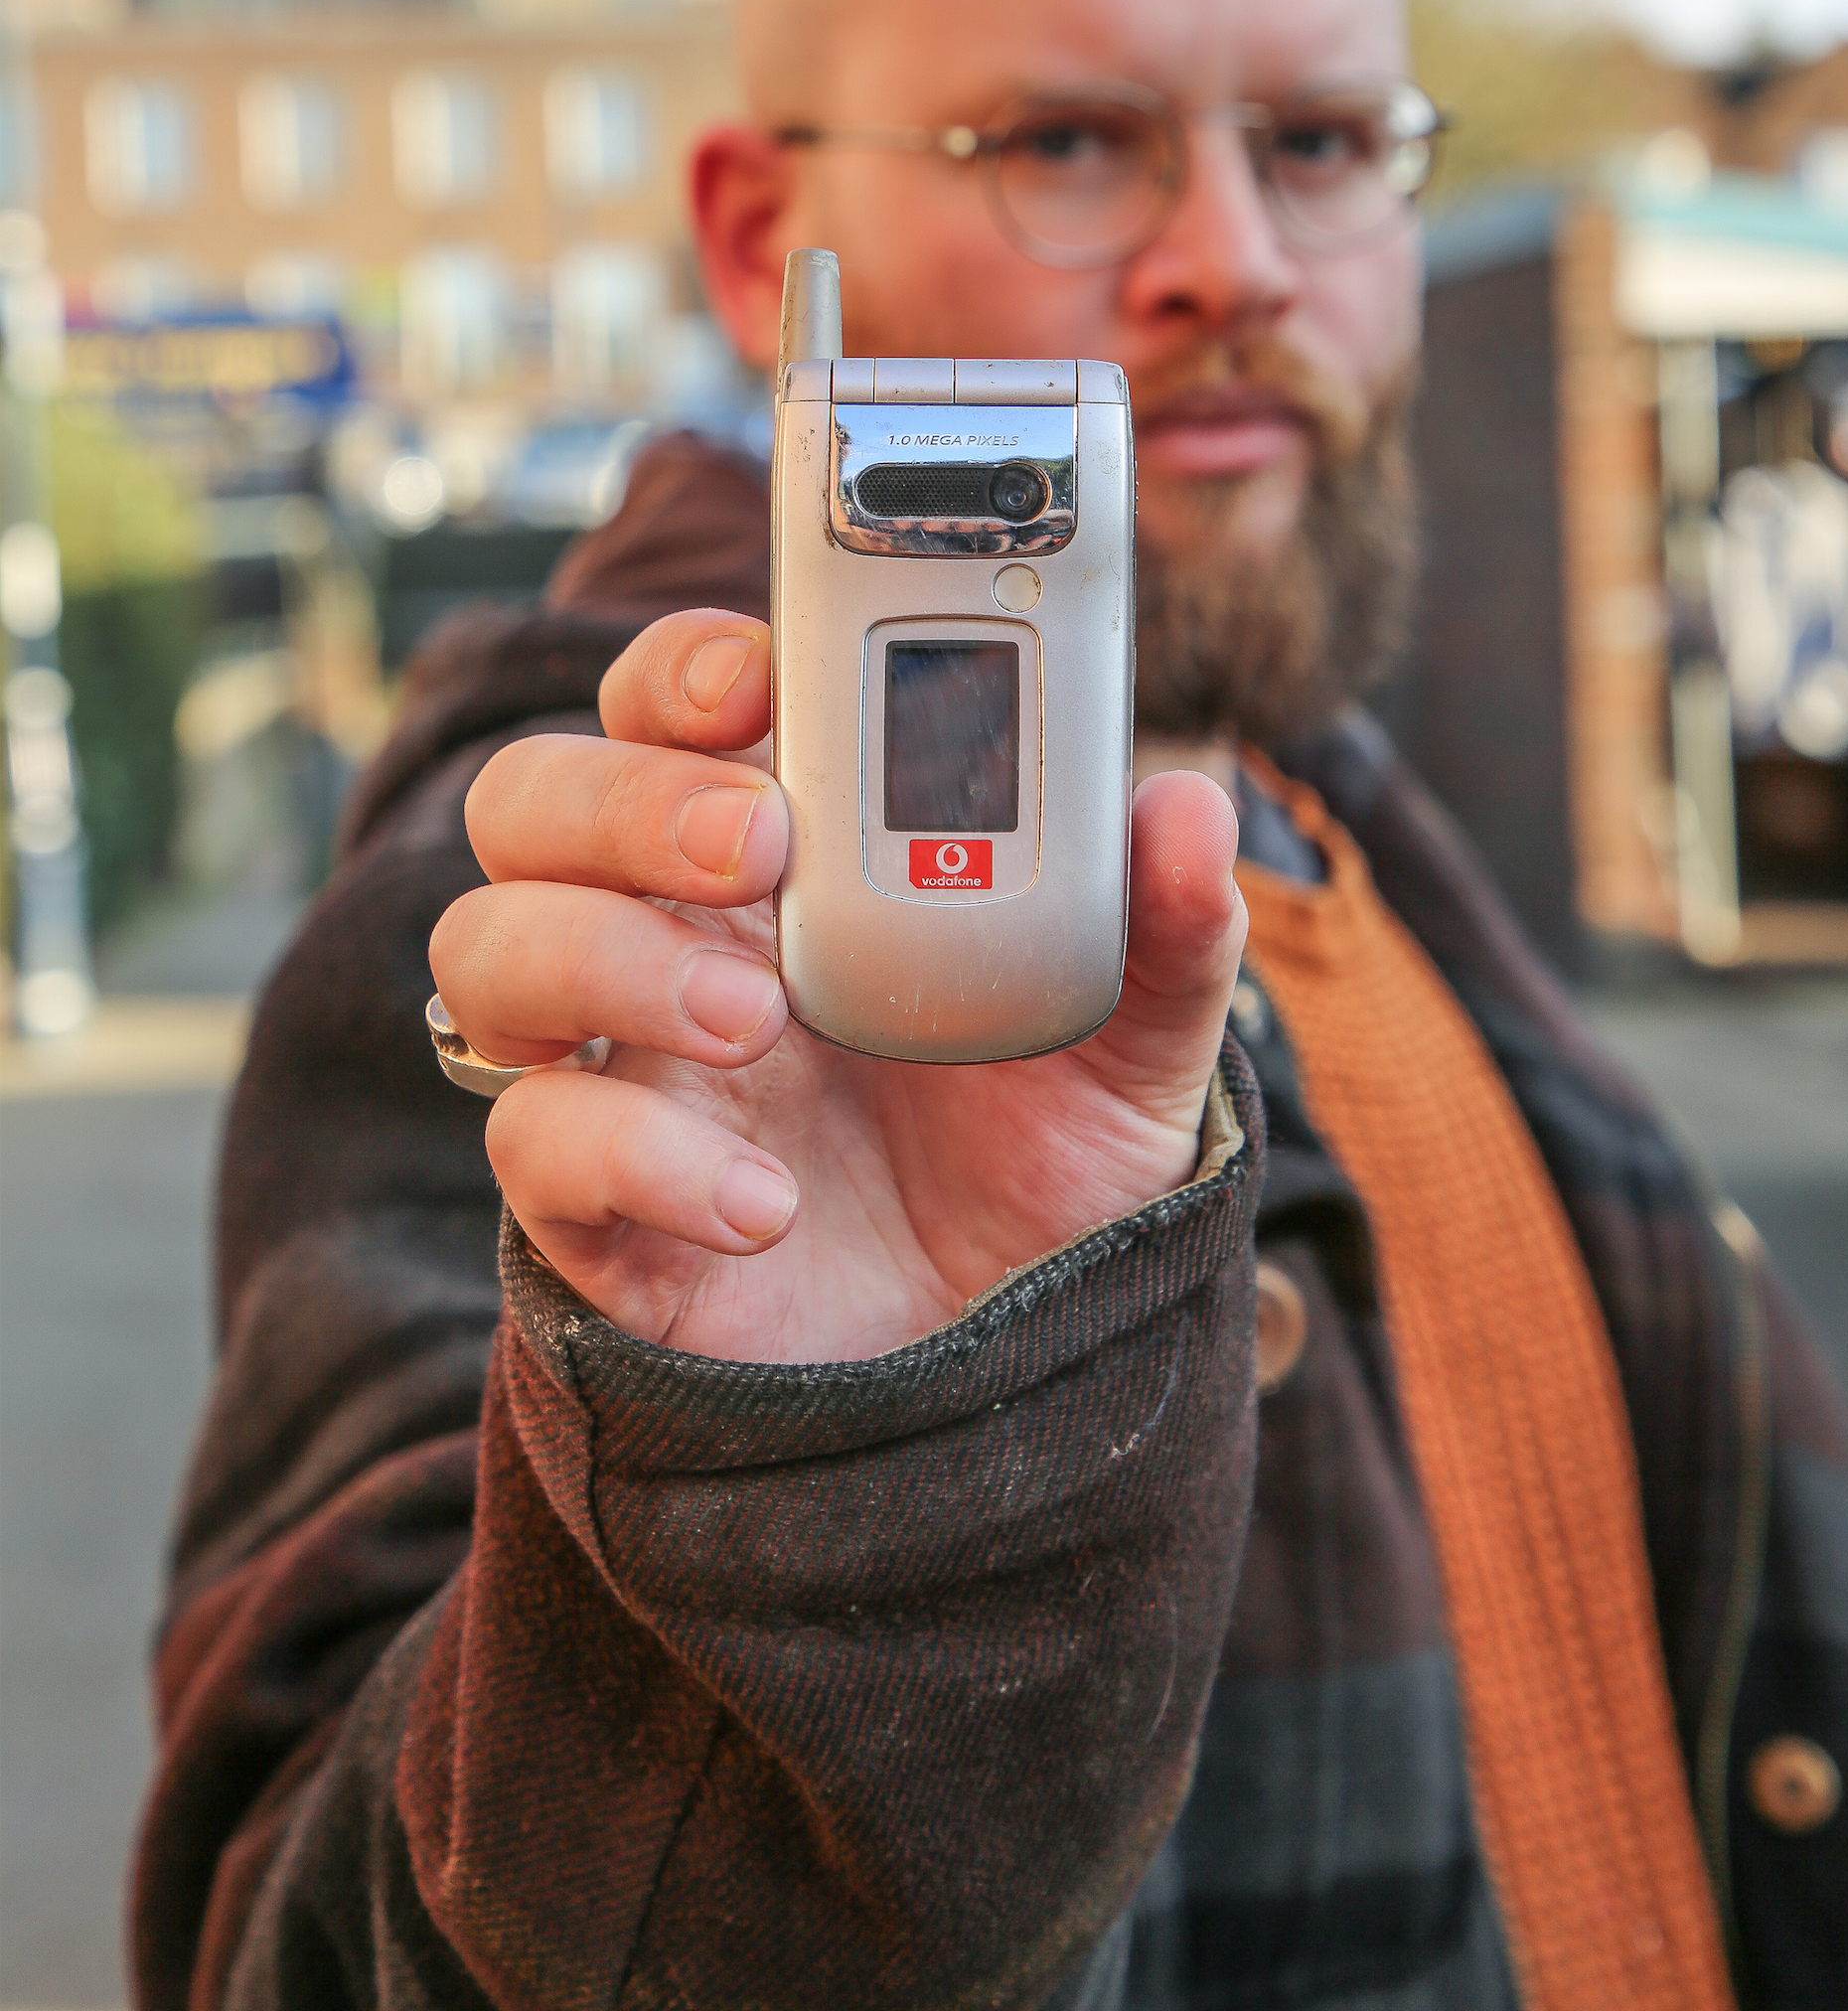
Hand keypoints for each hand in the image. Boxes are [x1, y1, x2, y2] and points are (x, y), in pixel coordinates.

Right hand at [430, 608, 1245, 1359]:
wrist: (1031, 1353)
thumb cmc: (1052, 1152)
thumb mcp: (1142, 1034)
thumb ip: (1171, 923)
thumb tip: (1184, 808)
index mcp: (793, 855)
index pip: (675, 707)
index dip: (684, 669)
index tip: (753, 680)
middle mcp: (678, 936)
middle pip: (537, 800)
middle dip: (620, 795)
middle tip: (755, 841)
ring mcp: (625, 1068)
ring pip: (488, 952)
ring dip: (603, 954)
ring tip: (757, 1017)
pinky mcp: (601, 1212)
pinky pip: (537, 1150)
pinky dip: (642, 1161)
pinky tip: (766, 1203)